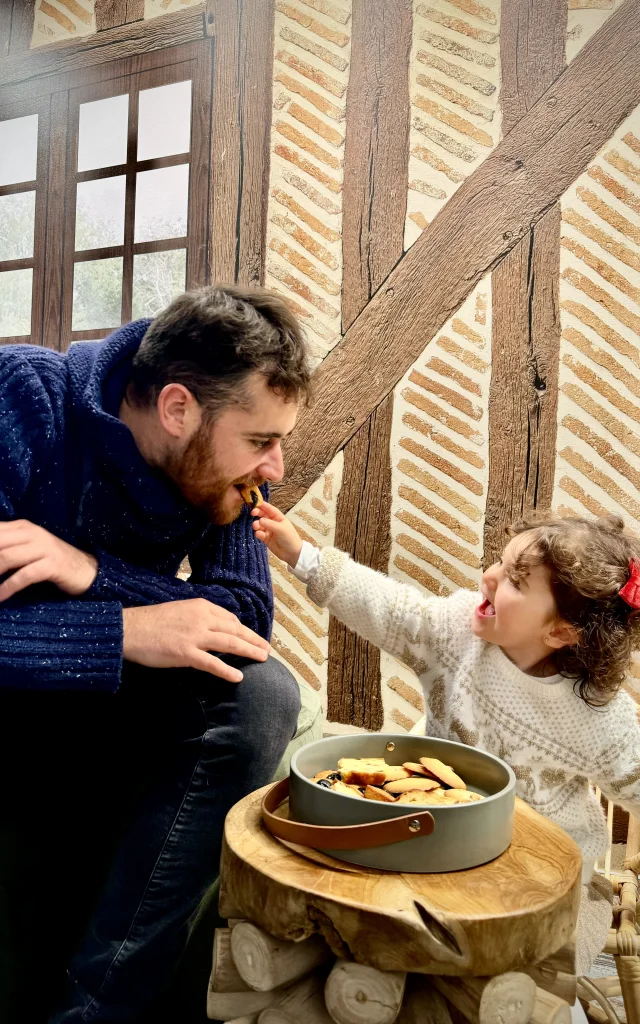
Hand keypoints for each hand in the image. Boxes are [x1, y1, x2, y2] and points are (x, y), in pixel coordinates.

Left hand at [0, 520, 97, 600]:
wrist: (86, 570)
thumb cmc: (52, 561)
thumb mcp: (28, 548)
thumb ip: (7, 547)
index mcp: (23, 527)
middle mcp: (33, 533)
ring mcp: (44, 548)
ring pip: (6, 558)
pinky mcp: (52, 565)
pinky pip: (24, 576)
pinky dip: (7, 588)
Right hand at [122, 600, 270, 682]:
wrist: (129, 629)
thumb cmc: (151, 621)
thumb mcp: (179, 610)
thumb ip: (198, 617)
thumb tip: (212, 627)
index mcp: (201, 606)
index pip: (230, 618)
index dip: (243, 630)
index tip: (251, 638)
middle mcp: (202, 618)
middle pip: (236, 630)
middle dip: (254, 640)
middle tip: (267, 649)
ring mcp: (195, 636)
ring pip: (230, 644)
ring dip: (249, 651)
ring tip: (262, 659)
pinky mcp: (186, 653)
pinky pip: (212, 663)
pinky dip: (227, 670)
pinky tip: (237, 677)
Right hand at [251, 501, 302, 567]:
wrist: (292, 553)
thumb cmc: (289, 538)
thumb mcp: (281, 529)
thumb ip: (270, 524)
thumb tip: (259, 520)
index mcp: (278, 518)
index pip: (270, 509)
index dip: (263, 505)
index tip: (254, 502)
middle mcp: (273, 523)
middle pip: (263, 515)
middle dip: (257, 513)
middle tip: (252, 513)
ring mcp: (268, 530)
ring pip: (259, 525)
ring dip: (256, 524)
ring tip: (255, 526)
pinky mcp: (265, 538)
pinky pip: (259, 534)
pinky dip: (258, 533)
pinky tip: (259, 534)